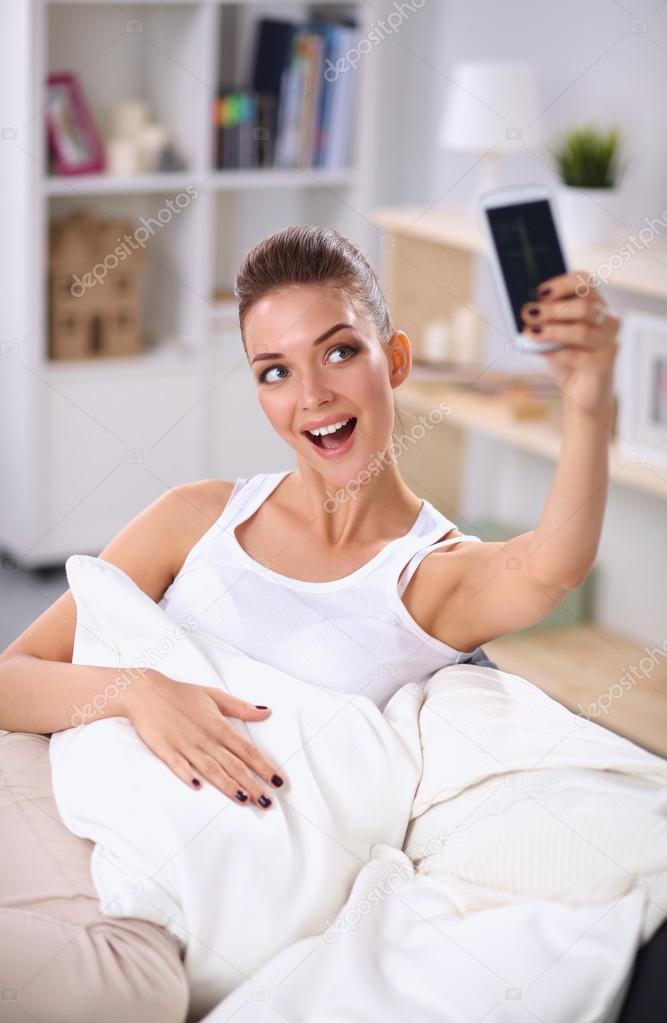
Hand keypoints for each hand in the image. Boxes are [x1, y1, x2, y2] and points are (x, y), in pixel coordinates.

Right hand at [124, 669, 284, 808]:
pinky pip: (178, 765)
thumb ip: (241, 707)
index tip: (278, 781)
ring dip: (228, 785)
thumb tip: (266, 711)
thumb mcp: (214, 695)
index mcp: (219, 725)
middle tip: (268, 802)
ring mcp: (185, 745)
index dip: (264, 766)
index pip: (247, 750)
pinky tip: (197, 787)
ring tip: (244, 800)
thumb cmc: (182, 694)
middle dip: (252, 784)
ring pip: (211, 769)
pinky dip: (188, 774)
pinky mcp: (165, 750)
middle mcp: (206, 738)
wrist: (146, 691)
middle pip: (233, 764)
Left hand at [520, 271, 620, 414]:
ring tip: (531, 333)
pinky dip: (556, 354)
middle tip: (529, 313)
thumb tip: (526, 311)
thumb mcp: (551, 337)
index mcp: (595, 306)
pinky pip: (577, 355)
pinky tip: (542, 352)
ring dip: (552, 330)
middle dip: (552, 309)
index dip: (563, 283)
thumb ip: (543, 323)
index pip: (585, 283)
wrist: (580, 395)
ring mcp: (608, 342)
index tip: (540, 292)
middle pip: (583, 305)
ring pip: (581, 330)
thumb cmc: (566, 361)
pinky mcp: (605, 363)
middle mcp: (607, 320)